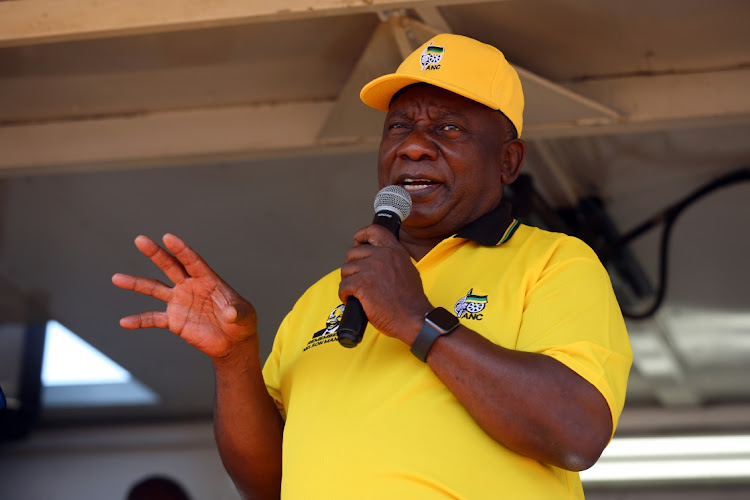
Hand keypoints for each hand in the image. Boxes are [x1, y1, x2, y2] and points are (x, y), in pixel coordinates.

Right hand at [112, 234, 256, 359]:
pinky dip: (139, 320)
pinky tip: (124, 322)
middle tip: (140, 240)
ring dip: (136, 283)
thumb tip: (230, 314)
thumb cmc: (241, 322)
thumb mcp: (244, 316)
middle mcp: (190, 286)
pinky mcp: (174, 320)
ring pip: (155, 288)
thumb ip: (237, 313)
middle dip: (156, 253)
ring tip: (116, 278)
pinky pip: (153, 318)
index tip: (167, 238)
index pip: (192, 261)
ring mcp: (180, 302)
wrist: (232, 342)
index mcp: (208, 280)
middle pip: (170, 266)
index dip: (181, 250)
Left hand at [339, 225, 431, 342]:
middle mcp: (382, 255)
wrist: (413, 318)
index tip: (357, 242)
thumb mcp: (407, 269)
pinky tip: (352, 300)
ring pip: (346, 269)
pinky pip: (343, 286)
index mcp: (395, 250)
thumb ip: (392, 259)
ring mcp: (371, 269)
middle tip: (357, 278)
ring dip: (348, 281)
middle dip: (352, 266)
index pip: (374, 230)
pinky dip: (344, 295)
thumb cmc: (411, 300)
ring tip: (356, 292)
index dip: (361, 236)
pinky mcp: (362, 284)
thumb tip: (376, 258)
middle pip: (353, 252)